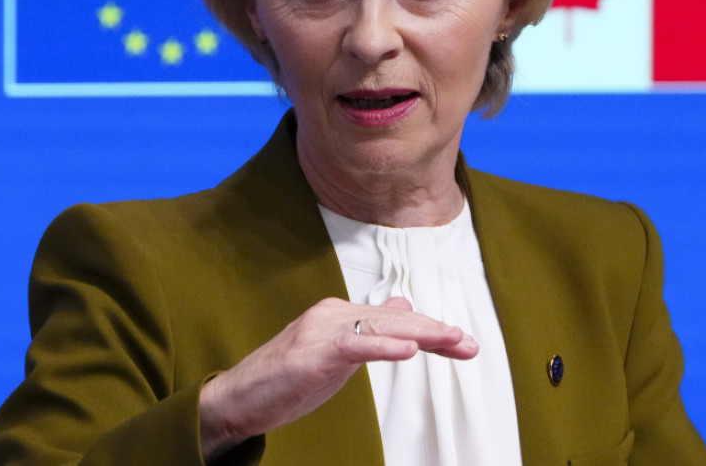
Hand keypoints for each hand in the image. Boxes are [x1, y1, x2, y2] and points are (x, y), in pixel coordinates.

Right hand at [198, 296, 477, 458]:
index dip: (432, 329)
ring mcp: (319, 331)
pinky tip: (408, 349)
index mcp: (340, 313)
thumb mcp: (336, 351)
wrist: (237, 397)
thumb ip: (368, 330)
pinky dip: (383, 346)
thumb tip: (401, 307)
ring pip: (379, 327)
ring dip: (419, 333)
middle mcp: (332, 314)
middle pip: (394, 318)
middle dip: (435, 331)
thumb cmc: (286, 377)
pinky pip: (352, 346)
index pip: (396, 318)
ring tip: (450, 339)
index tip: (464, 344)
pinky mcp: (309, 354)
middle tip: (468, 344)